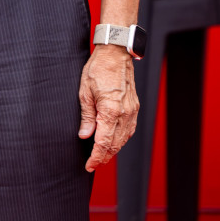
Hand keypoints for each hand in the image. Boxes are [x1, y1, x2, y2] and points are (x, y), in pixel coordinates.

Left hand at [78, 44, 138, 171]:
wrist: (115, 55)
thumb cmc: (98, 69)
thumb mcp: (84, 92)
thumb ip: (87, 116)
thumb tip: (84, 135)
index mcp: (110, 111)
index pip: (103, 142)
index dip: (96, 157)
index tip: (89, 165)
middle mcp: (124, 114)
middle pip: (115, 144)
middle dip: (104, 157)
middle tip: (93, 164)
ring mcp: (132, 111)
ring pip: (124, 139)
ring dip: (113, 150)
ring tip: (102, 156)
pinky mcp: (134, 108)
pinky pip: (129, 130)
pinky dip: (121, 139)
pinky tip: (114, 141)